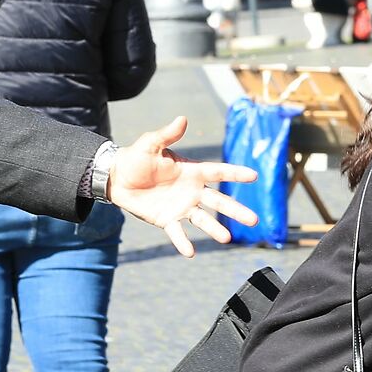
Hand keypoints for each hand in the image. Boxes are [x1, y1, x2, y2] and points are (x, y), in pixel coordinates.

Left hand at [106, 116, 258, 256]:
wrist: (117, 178)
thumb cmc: (136, 158)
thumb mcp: (151, 144)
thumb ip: (167, 134)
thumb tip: (182, 119)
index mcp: (192, 171)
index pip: (218, 172)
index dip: (235, 174)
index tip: (253, 175)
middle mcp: (192, 191)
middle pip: (219, 201)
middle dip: (236, 210)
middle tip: (254, 219)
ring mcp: (181, 207)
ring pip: (204, 220)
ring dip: (215, 229)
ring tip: (227, 238)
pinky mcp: (167, 220)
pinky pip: (178, 232)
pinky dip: (183, 242)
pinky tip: (190, 252)